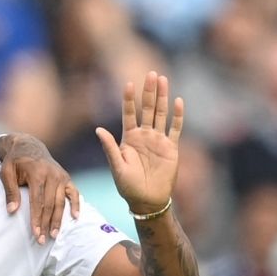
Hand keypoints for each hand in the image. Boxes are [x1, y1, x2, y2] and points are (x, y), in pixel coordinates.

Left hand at [0, 134, 80, 243]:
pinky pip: (73, 193)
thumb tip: (12, 211)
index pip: (37, 201)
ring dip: (58, 220)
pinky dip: (76, 204)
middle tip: (43, 240)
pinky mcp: (66, 178)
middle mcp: (52, 174)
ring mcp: (61, 176)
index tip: (35, 233)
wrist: (28, 146)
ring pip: (61, 202)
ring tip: (54, 235)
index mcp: (37, 173)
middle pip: (50, 204)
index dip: (37, 218)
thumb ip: (10, 191)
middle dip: (46, 223)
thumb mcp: (6, 172)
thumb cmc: (15, 161)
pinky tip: (76, 217)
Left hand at [96, 71, 183, 214]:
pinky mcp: (171, 148)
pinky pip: (176, 128)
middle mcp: (144, 136)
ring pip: (161, 114)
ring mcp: (158, 140)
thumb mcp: (117, 167)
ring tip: (163, 79)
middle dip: (149, 92)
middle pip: (147, 109)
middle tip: (151, 74)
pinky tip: (178, 101)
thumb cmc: (128, 187)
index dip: (129, 99)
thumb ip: (109, 147)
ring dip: (162, 97)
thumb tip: (98, 129)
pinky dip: (178, 116)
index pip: (129, 114)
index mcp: (129, 138)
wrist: (148, 201)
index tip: (128, 84)